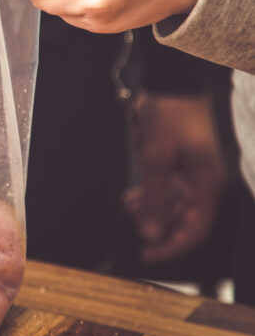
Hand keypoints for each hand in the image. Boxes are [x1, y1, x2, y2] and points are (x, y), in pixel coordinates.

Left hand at [124, 93, 225, 262]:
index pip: (194, 231)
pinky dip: (151, 194)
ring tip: (128, 204)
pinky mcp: (180, 164)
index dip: (170, 247)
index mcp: (206, 186)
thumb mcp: (156, 160)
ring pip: (173, 205)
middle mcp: (203, 183)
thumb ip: (154, 199)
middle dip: (156, 224)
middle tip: (131, 218)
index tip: (146, 253)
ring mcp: (192, 173)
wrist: (171, 82)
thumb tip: (152, 233)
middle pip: (182, 220)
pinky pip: (167, 189)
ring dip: (151, 209)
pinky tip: (133, 194)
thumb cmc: (171, 116)